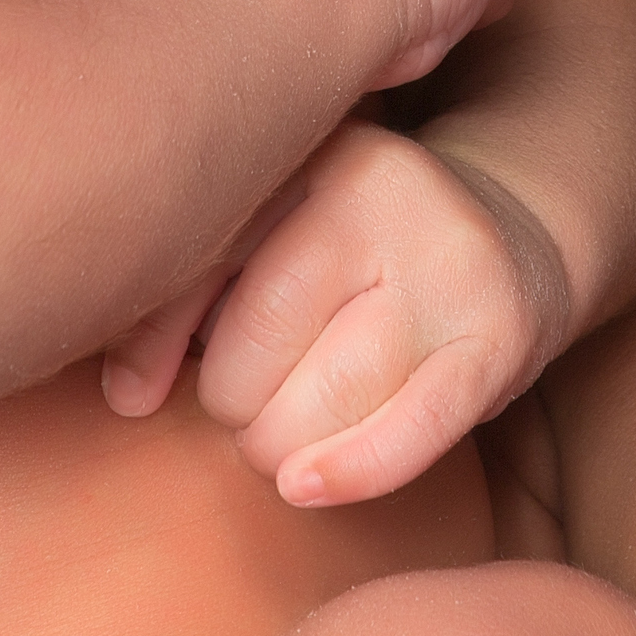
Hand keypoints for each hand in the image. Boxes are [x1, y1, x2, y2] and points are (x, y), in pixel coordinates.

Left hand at [103, 121, 565, 506]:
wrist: (507, 238)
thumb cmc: (349, 256)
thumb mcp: (263, 238)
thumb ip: (174, 302)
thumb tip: (128, 395)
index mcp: (311, 148)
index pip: (193, 266)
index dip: (153, 345)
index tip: (138, 385)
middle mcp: (387, 186)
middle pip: (249, 355)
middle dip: (233, 405)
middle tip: (257, 393)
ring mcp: (452, 258)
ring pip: (318, 406)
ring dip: (282, 449)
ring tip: (294, 425)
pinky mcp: (499, 333)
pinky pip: (409, 428)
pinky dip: (350, 471)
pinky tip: (308, 487)